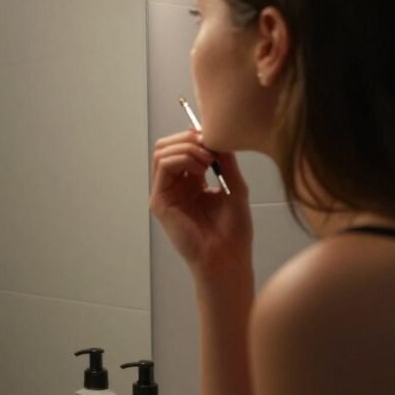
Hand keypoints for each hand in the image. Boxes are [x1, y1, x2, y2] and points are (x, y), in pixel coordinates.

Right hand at [150, 130, 252, 278]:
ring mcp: (165, 193)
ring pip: (162, 152)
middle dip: (188, 139)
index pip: (181, 148)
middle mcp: (174, 186)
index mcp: (190, 182)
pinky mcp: (159, 202)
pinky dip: (182, 158)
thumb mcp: (235, 186)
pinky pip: (163, 166)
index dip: (195, 137)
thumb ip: (225, 161)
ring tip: (208, 159)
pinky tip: (201, 167)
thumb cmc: (234, 231)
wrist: (228, 257)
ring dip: (186, 147)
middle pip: (167, 146)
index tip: (215, 137)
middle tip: (210, 146)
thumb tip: (215, 136)